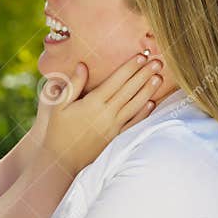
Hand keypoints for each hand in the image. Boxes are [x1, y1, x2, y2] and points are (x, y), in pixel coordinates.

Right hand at [42, 54, 161, 174]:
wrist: (62, 160)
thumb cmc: (58, 130)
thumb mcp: (59, 105)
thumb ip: (73, 84)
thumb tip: (83, 65)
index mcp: (93, 103)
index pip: (116, 80)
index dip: (130, 67)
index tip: (141, 56)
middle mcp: (106, 114)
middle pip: (129, 90)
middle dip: (144, 74)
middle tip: (158, 61)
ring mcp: (113, 127)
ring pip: (135, 105)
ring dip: (148, 91)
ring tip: (159, 77)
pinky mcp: (116, 138)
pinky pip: (133, 123)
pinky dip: (144, 113)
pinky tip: (152, 103)